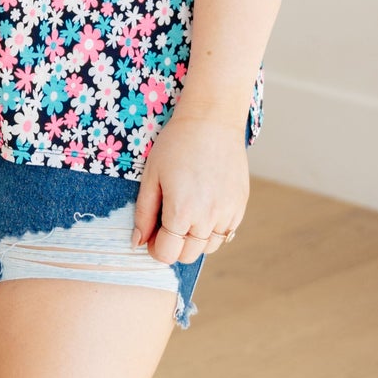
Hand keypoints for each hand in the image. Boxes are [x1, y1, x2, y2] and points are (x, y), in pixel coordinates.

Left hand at [131, 108, 247, 264]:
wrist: (212, 121)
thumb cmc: (176, 144)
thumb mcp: (151, 176)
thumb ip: (144, 213)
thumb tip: (138, 242)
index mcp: (181, 212)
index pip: (167, 254)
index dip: (155, 248)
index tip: (152, 235)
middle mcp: (207, 218)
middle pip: (187, 255)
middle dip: (173, 246)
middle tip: (167, 223)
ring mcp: (228, 213)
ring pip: (208, 248)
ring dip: (194, 239)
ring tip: (187, 213)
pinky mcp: (240, 206)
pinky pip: (226, 233)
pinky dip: (213, 229)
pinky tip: (205, 207)